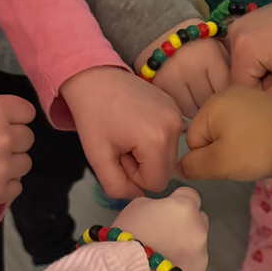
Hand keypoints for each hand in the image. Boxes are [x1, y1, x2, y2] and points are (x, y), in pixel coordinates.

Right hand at [0, 96, 34, 206]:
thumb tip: (15, 123)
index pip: (27, 113)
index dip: (15, 119)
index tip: (2, 125)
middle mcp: (4, 136)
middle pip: (27, 139)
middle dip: (11, 142)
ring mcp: (3, 166)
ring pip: (25, 163)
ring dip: (10, 164)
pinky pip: (17, 187)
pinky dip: (4, 186)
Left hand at [60, 66, 182, 197]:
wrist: (95, 76)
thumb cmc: (93, 116)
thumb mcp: (97, 158)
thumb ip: (117, 187)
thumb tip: (137, 194)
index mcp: (157, 141)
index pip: (156, 183)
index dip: (135, 176)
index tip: (119, 156)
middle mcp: (175, 128)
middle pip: (165, 170)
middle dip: (143, 165)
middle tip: (122, 145)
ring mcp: (178, 115)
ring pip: (168, 156)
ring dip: (148, 153)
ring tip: (128, 133)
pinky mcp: (176, 107)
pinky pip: (170, 138)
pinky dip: (154, 138)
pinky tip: (137, 123)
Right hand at [113, 189, 208, 270]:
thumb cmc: (126, 237)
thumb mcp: (136, 207)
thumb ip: (158, 205)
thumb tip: (164, 212)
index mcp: (185, 208)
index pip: (190, 195)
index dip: (177, 201)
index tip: (165, 211)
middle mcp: (200, 230)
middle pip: (198, 220)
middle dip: (185, 224)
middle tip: (163, 235)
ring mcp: (202, 256)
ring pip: (197, 246)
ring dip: (184, 248)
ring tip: (161, 258)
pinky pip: (194, 268)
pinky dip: (183, 269)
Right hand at [135, 19, 229, 117]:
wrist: (162, 31)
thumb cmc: (198, 44)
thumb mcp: (219, 49)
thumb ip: (230, 69)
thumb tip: (241, 94)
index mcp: (210, 56)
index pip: (225, 88)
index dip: (227, 95)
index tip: (228, 96)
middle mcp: (192, 68)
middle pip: (209, 101)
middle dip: (213, 103)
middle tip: (213, 100)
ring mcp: (173, 78)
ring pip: (193, 110)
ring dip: (198, 108)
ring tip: (198, 99)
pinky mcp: (159, 85)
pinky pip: (177, 108)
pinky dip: (183, 108)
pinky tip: (186, 99)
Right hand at [178, 86, 271, 181]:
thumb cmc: (255, 148)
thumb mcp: (219, 163)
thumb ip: (194, 166)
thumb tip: (178, 167)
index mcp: (210, 104)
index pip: (193, 140)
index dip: (206, 158)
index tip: (228, 162)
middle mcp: (226, 92)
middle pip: (211, 132)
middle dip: (222, 149)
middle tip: (243, 158)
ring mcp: (248, 94)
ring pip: (229, 128)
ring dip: (237, 143)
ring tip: (255, 150)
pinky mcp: (265, 101)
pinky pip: (246, 122)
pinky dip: (251, 134)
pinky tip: (263, 141)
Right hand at [225, 0, 271, 101]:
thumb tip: (255, 114)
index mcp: (242, 50)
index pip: (238, 91)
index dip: (259, 100)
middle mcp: (232, 35)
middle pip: (238, 78)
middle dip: (259, 86)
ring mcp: (236, 27)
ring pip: (241, 67)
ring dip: (259, 75)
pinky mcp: (243, 25)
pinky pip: (244, 54)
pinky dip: (259, 63)